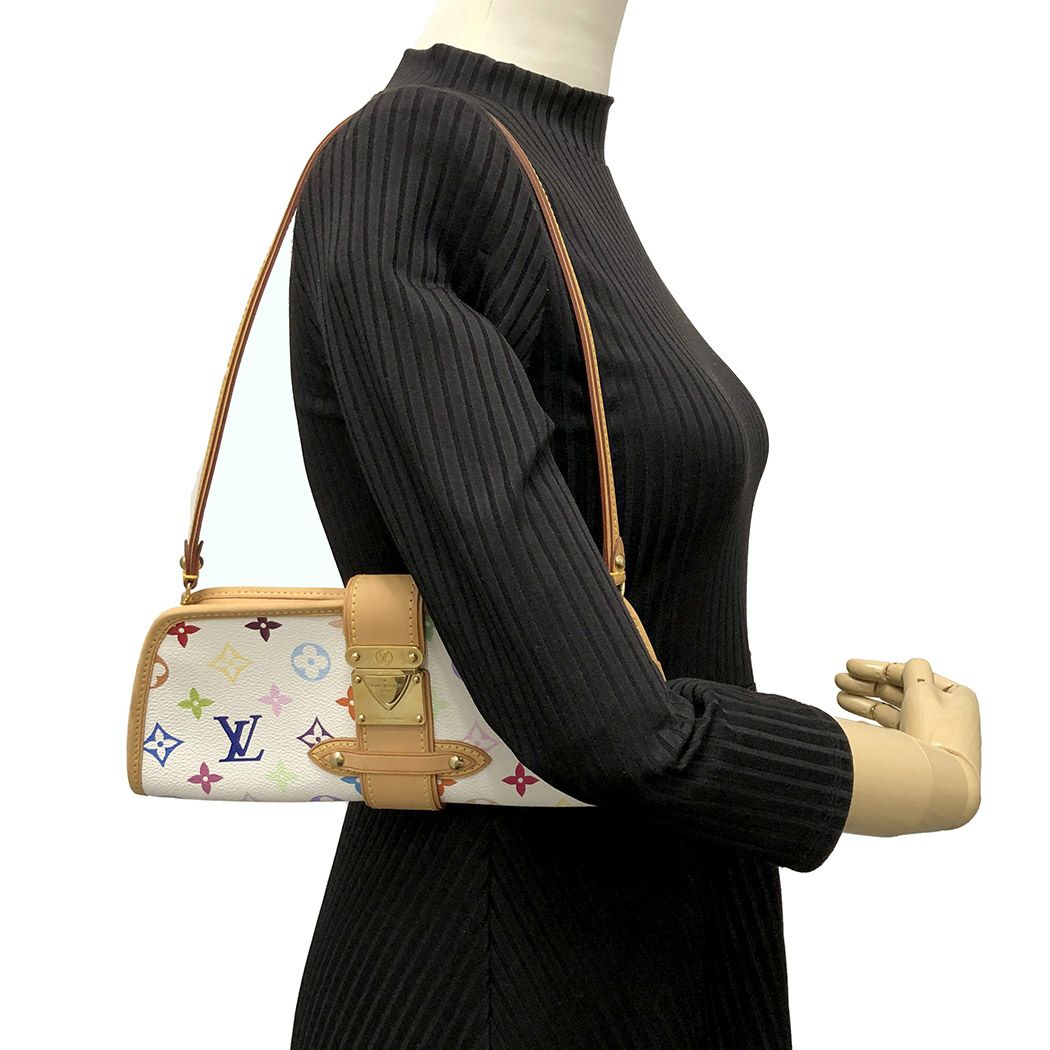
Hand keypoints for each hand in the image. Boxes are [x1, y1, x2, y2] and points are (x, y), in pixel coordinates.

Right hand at [836, 657, 980, 823]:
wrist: (943, 786)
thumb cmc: (936, 736)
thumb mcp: (922, 692)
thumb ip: (913, 672)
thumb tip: (912, 665)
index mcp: (956, 696)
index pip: (911, 673)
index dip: (877, 668)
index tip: (849, 666)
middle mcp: (947, 715)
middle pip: (899, 692)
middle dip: (866, 685)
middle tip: (838, 680)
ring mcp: (933, 736)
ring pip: (893, 712)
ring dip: (865, 702)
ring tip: (840, 697)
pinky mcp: (921, 756)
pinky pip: (893, 734)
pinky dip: (873, 725)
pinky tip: (855, 720)